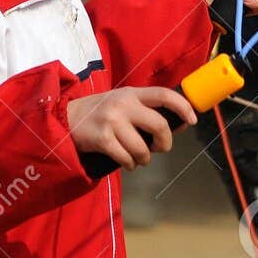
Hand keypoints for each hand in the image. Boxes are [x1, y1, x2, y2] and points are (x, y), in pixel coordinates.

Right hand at [67, 86, 195, 170]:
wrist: (64, 118)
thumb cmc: (99, 113)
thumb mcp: (122, 103)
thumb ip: (146, 110)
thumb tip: (181, 123)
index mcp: (131, 93)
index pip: (164, 94)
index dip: (183, 107)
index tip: (192, 120)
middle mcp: (123, 104)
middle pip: (159, 125)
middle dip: (165, 143)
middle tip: (159, 148)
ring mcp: (112, 121)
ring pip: (143, 148)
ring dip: (144, 159)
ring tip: (137, 158)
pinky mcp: (102, 139)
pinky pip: (126, 158)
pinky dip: (130, 165)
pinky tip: (125, 162)